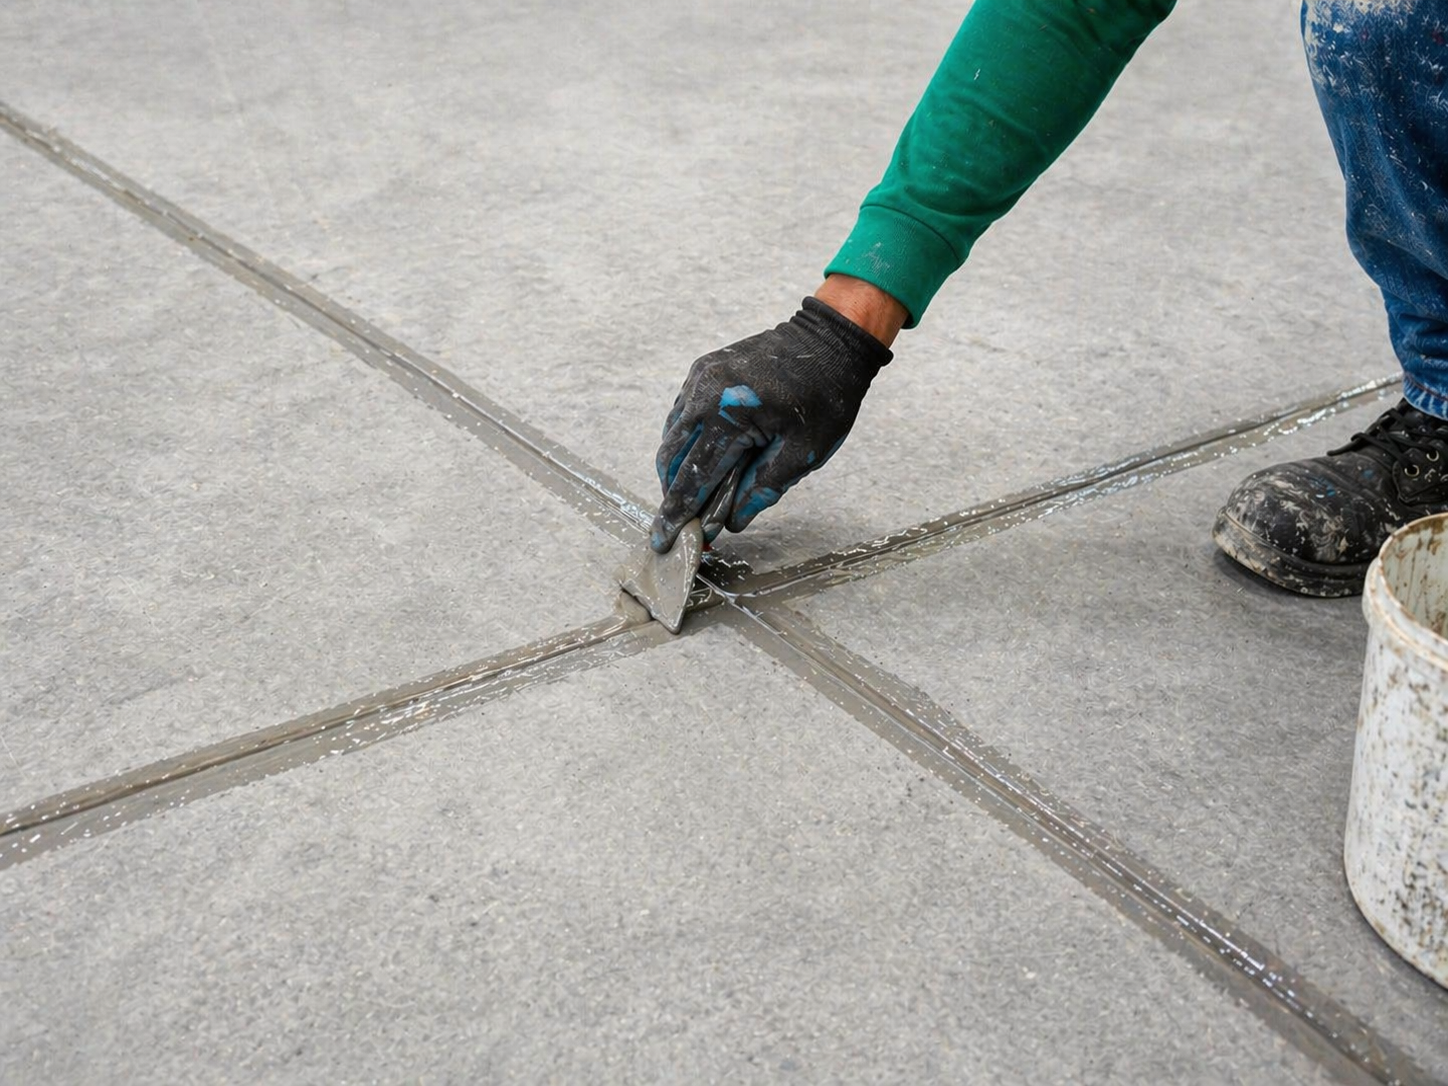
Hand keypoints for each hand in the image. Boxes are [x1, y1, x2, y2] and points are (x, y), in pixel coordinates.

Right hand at [651, 296, 893, 552]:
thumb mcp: (803, 453)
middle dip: (673, 496)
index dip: (677, 515)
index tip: (662, 542)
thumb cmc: (825, 398)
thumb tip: (729, 523)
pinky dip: (685, 443)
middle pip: (672, 460)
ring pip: (672, 437)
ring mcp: (699, 378)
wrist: (829, 340)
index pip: (694, 479)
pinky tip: (699, 461)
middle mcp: (703, 395)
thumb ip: (762, 489)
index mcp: (728, 417)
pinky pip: (682, 415)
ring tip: (690, 498)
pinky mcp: (703, 370)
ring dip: (677, 471)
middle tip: (680, 526)